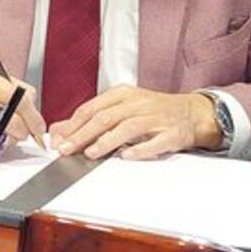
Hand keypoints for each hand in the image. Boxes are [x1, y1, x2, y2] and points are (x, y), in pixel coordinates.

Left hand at [49, 85, 220, 159]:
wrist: (191, 113)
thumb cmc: (151, 111)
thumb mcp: (119, 108)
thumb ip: (89, 119)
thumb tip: (59, 130)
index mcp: (122, 94)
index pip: (92, 108)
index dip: (73, 124)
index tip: (59, 139)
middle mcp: (138, 103)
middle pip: (105, 118)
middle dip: (83, 135)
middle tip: (67, 149)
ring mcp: (155, 118)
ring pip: (127, 128)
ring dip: (107, 141)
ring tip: (91, 153)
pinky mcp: (171, 134)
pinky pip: (154, 142)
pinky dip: (139, 149)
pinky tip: (125, 156)